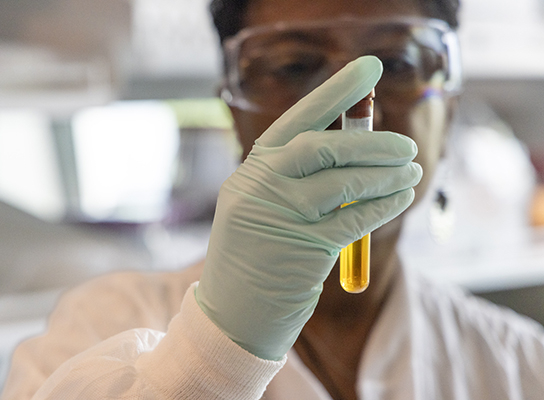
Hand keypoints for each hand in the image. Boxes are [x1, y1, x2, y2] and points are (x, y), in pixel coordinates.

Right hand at [196, 56, 421, 359]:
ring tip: (413, 170)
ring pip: (345, 182)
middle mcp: (260, 187)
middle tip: (406, 143)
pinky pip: (355, 219)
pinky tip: (401, 198)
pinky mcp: (304, 250)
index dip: (335, 93)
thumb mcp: (263, 209)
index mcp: (250, 172)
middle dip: (371, 141)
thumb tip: (355, 153)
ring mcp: (280, 217)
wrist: (232, 317)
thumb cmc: (255, 259)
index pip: (296, 121)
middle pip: (323, 147)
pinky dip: (384, 206)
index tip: (368, 70)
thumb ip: (297, 180)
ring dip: (386, 174)